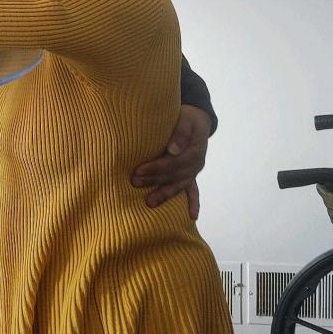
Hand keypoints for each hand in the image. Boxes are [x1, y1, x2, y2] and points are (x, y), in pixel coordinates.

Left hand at [131, 104, 210, 218]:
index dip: (155, 167)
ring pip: (179, 185)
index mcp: (194, 150)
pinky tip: (191, 216)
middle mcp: (196, 163)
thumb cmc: (188, 117)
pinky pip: (194, 190)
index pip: (172, 162)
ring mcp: (194, 170)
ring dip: (164, 194)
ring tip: (149, 202)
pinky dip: (194, 203)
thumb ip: (180, 133)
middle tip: (134, 183)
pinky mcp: (192, 174)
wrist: (198, 119)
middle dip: (153, 180)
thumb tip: (173, 150)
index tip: (138, 170)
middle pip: (173, 175)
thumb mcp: (186, 119)